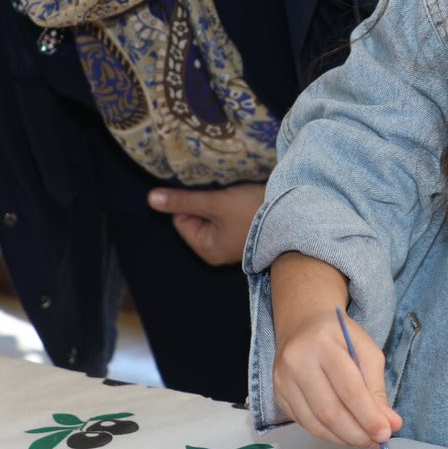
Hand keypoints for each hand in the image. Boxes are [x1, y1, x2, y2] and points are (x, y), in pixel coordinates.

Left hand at [149, 181, 265, 265]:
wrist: (296, 215)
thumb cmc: (254, 212)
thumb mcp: (215, 203)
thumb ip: (183, 201)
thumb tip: (151, 199)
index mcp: (207, 249)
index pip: (182, 220)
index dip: (193, 204)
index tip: (213, 197)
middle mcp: (219, 251)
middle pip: (197, 218)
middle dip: (209, 204)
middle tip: (226, 197)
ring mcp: (233, 244)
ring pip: (214, 216)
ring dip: (222, 203)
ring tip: (237, 199)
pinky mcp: (246, 234)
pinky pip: (229, 217)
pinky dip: (234, 207)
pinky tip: (246, 203)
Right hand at [271, 272, 403, 446]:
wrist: (303, 325)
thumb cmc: (339, 336)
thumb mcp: (366, 349)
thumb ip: (377, 387)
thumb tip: (390, 423)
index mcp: (324, 343)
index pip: (348, 388)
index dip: (368, 416)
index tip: (386, 433)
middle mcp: (297, 361)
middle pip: (329, 410)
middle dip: (357, 433)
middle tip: (377, 441)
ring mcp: (283, 380)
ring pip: (315, 423)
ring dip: (344, 438)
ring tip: (364, 440)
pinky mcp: (279, 395)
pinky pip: (305, 424)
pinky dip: (328, 435)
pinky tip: (344, 434)